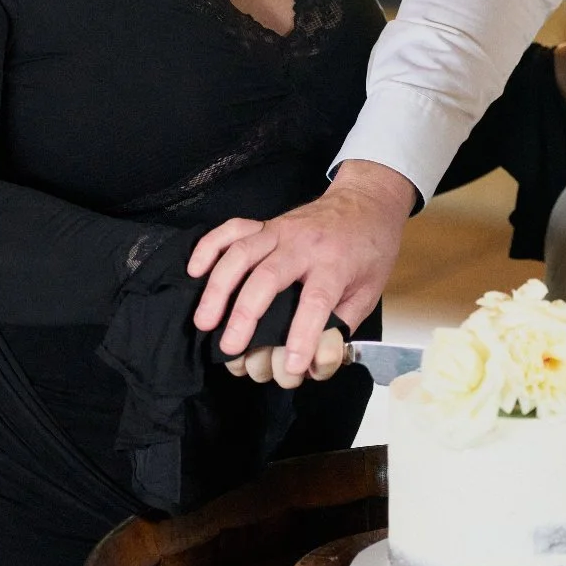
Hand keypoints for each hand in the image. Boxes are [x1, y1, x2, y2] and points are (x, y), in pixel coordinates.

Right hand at [191, 161, 415, 386]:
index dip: (302, 335)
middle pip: (268, 276)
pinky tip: (194, 272)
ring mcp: (279, 230)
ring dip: (218, 288)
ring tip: (204, 322)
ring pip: (241, 253)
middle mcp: (303, 244)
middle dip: (245, 314)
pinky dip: (209, 248)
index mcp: (335, 262)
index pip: (317, 301)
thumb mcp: (370, 290)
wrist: (367, 200)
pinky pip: (230, 230)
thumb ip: (343, 325)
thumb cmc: (370, 249)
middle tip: (230, 348)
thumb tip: (314, 363)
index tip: (290, 366)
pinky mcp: (264, 223)